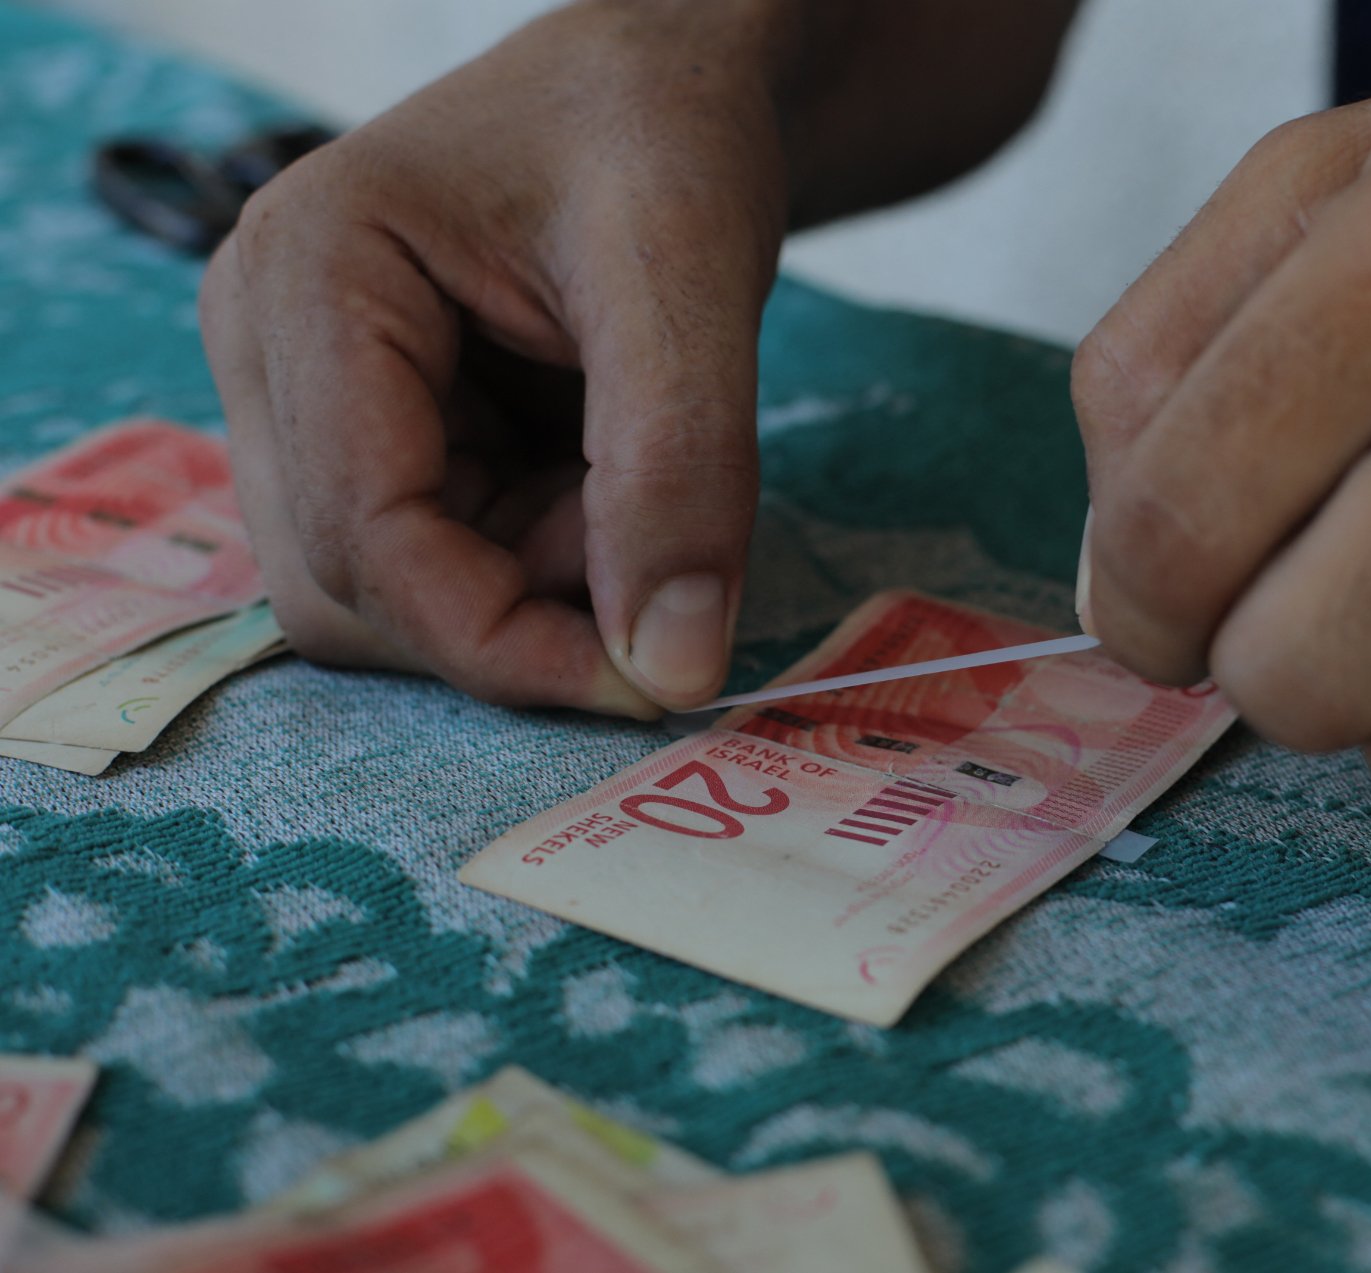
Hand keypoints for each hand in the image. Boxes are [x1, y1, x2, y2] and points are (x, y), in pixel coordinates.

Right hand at [201, 1, 795, 712]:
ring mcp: (304, 393)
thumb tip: (672, 671)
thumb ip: (681, 468)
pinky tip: (602, 480)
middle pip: (355, 586)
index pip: (360, 539)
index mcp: (305, 275)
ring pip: (398, 592)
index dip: (502, 642)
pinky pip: (439, 559)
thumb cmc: (661, 132)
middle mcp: (267, 343)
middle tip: (660, 546)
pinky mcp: (363, 430)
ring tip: (635, 478)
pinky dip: (540, 560)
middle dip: (520, 609)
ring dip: (535, 588)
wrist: (663, 86)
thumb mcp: (692, 276)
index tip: (651, 683)